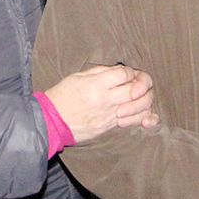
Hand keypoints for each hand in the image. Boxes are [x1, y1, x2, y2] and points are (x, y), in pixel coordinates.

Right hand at [43, 64, 157, 142]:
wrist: (51, 121)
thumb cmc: (62, 96)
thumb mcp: (78, 76)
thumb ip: (100, 72)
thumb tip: (119, 70)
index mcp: (96, 85)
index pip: (125, 74)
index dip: (131, 71)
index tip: (127, 73)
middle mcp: (105, 101)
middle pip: (136, 90)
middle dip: (144, 83)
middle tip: (141, 82)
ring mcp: (108, 116)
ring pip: (138, 108)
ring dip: (146, 100)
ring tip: (143, 95)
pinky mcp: (108, 128)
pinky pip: (132, 123)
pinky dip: (142, 117)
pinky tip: (147, 114)